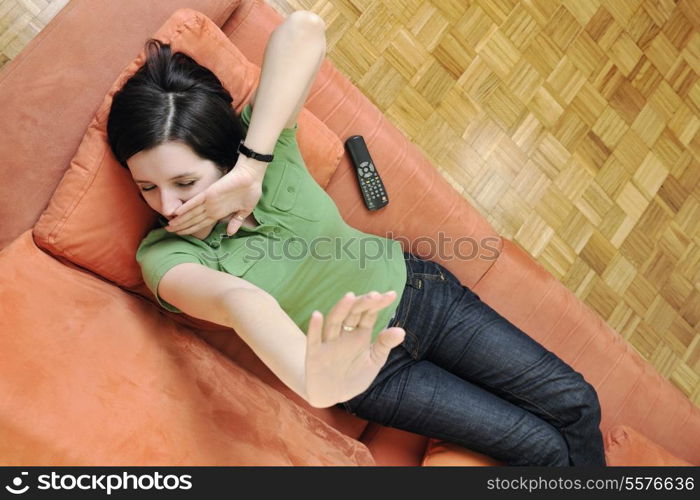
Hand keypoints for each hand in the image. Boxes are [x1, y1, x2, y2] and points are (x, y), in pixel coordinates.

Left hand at [165, 158, 263, 237]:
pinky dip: (186, 207)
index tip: (180, 233)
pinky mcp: (210, 193)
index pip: (200, 223)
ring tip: (169, 226)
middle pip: (192, 219)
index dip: (189, 229)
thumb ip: (236, 221)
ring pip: (191, 213)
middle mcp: (211, 207)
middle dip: (180, 226)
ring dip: (180, 220)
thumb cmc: (249, 192)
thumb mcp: (244, 211)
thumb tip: (230, 233)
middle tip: (168, 231)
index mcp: (218, 212)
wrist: (251, 177)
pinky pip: (196, 202)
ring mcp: (209, 201)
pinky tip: (177, 213)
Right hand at [304, 290, 405, 407]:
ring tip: (349, 297)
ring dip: (340, 309)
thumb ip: (384, 345)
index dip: (378, 304)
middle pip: (352, 313)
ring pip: (334, 321)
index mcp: (360, 333)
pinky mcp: (314, 355)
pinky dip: (314, 328)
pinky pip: (314, 340)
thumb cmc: (354, 375)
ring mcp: (329, 343)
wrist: (333, 396)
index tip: (391, 295)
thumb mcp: (374, 361)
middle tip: (375, 295)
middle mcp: (344, 334)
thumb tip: (401, 331)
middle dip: (362, 303)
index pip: (369, 313)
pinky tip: (316, 315)